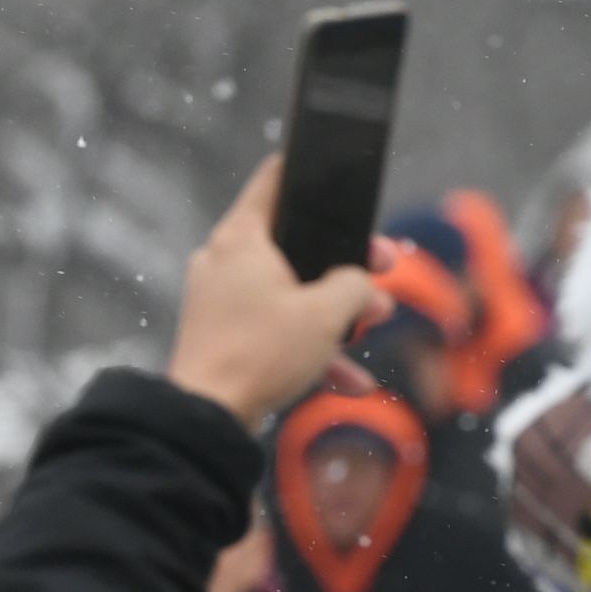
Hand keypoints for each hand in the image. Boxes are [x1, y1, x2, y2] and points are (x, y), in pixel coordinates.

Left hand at [163, 157, 390, 431]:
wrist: (207, 418)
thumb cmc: (260, 354)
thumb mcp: (327, 312)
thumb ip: (356, 285)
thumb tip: (362, 288)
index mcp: (240, 237)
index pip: (275, 180)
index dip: (311, 173)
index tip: (338, 175)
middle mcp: (223, 261)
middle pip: (294, 243)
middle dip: (344, 263)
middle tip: (383, 269)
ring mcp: (219, 300)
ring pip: (289, 292)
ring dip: (333, 311)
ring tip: (374, 321)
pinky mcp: (221, 337)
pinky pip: (274, 332)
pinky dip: (310, 350)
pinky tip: (353, 381)